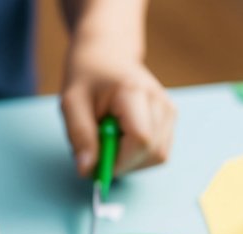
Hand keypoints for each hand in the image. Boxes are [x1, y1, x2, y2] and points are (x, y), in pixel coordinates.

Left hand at [60, 47, 174, 176]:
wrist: (107, 53)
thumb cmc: (87, 77)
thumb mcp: (71, 103)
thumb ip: (79, 136)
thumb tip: (87, 170)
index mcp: (134, 92)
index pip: (141, 139)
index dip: (120, 160)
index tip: (97, 161)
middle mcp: (160, 101)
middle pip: (153, 152)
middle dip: (124, 162)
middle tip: (100, 148)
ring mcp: (169, 110)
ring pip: (158, 156)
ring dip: (131, 160)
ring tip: (111, 138)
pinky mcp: (170, 119)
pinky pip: (159, 152)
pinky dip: (139, 155)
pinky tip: (123, 138)